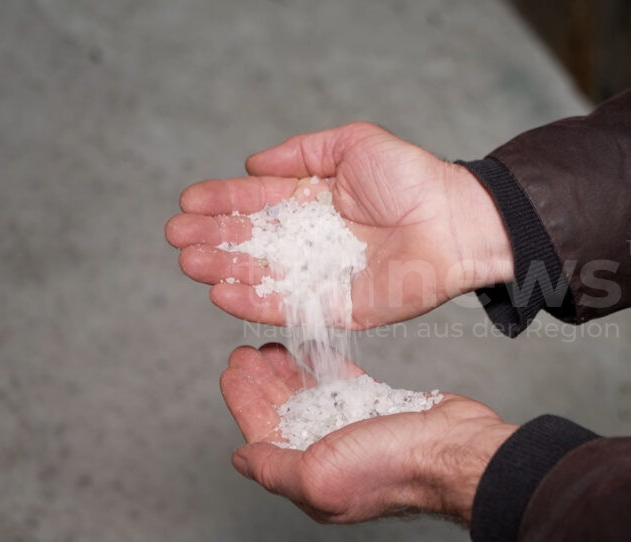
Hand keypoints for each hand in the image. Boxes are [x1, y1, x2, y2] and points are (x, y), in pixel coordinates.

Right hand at [165, 122, 513, 327]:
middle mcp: (315, 241)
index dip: (223, 202)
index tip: (188, 202)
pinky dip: (255, 303)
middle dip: (213, 238)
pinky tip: (222, 293)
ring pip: (263, 276)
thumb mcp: (352, 145)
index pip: (259, 203)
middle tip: (177, 237)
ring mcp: (324, 276)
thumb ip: (301, 153)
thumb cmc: (412, 177)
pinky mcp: (339, 308)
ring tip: (190, 263)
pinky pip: (290, 307)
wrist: (454, 220)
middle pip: (253, 241)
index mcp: (316, 202)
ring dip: (224, 270)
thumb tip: (254, 163)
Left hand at [220, 343, 516, 522]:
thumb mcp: (316, 474)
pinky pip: (343, 384)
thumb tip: (241, 459)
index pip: (264, 436)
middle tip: (244, 352)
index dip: (244, 403)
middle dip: (262, 382)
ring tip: (271, 346)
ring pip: (311, 396)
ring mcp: (356, 431)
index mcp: (311, 477)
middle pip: (284, 413)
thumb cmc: (392, 469)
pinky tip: (310, 351)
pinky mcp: (380, 408)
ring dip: (289, 372)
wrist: (453, 450)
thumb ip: (273, 466)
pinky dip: (324, 366)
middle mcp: (331, 456)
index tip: (231, 372)